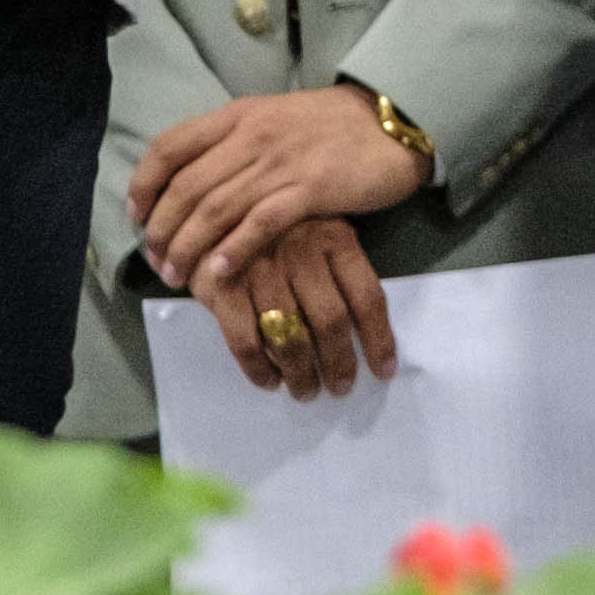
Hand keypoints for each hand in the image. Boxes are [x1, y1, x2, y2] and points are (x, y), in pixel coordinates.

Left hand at [129, 85, 430, 295]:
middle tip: (155, 262)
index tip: (135, 216)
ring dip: (188, 247)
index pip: (170, 147)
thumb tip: (193, 183)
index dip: (144, 184)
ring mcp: (280, 161)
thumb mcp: (272, 121)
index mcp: (237, 116)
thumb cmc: (329, 127)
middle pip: (186, 186)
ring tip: (176, 277)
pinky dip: (233, 250)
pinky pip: (260, 222)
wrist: (390, 123)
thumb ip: (234, 145)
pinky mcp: (310, 188)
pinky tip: (218, 272)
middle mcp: (251, 135)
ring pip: (215, 209)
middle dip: (161, 229)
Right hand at [193, 215, 395, 399]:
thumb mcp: (318, 230)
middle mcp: (301, 249)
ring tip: (306, 391)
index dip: (379, 340)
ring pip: (290, 337)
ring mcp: (260, 266)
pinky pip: (246, 341)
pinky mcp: (223, 284)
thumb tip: (364, 333)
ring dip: (301, 374)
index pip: (367, 297)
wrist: (210, 202)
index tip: (384, 371)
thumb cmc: (276, 224)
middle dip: (339, 364)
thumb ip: (337, 271)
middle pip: (330, 321)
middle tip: (339, 388)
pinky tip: (269, 381)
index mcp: (334, 236)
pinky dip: (259, 369)